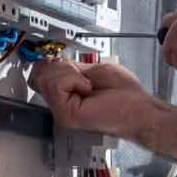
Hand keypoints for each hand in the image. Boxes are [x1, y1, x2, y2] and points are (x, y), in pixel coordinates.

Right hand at [29, 56, 155, 141]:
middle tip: (83, 77)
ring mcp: (61, 112)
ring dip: (71, 73)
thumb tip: (54, 61)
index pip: (39, 75)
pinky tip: (88, 90)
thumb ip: (71, 68)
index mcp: (65, 95)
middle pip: (37, 74)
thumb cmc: (125, 94)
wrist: (138, 108)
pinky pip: (57, 85)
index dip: (51, 63)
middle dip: (61, 66)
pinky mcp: (65, 115)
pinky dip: (75, 80)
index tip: (71, 65)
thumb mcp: (93, 71)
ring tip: (88, 85)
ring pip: (46, 77)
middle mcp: (60, 105)